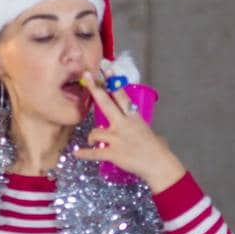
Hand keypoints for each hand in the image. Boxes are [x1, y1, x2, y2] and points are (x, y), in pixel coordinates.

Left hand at [72, 71, 187, 192]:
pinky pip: (94, 153)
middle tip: (86, 77)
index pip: (122, 95)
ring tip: (92, 141)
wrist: (158, 165)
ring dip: (92, 137)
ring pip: (96, 132)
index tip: (106, 69)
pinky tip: (76, 154)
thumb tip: (133, 124)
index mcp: (134, 117)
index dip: (113, 82)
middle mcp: (124, 124)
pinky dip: (84, 154)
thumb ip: (136, 125)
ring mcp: (117, 139)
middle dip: (95, 90)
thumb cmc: (156, 149)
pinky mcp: (113, 154)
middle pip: (106, 103)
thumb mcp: (147, 130)